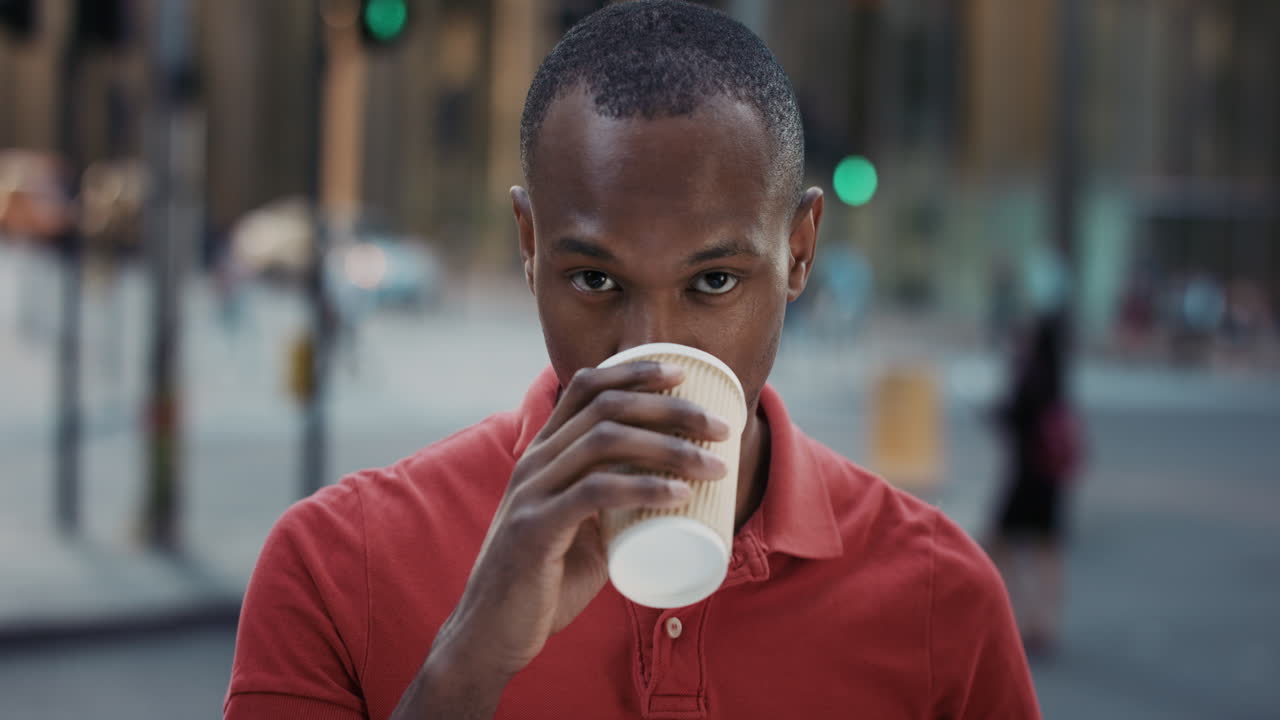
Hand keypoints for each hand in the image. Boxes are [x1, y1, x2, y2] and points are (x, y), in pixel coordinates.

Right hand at [429, 361, 730, 681]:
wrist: (492, 635)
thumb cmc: (544, 583)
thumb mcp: (580, 529)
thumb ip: (610, 506)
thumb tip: (669, 495)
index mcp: (543, 454)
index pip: (586, 387)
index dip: (635, 372)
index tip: (683, 373)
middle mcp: (534, 463)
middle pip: (607, 408)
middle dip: (670, 408)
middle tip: (720, 428)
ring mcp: (531, 493)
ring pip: (605, 443)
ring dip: (670, 447)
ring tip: (715, 465)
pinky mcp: (535, 530)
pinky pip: (595, 493)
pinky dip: (642, 487)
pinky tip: (679, 494)